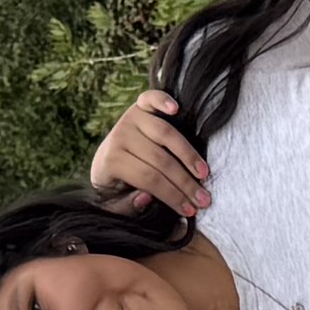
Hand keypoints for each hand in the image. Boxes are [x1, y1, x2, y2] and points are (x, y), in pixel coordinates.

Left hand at [88, 89, 210, 214]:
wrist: (105, 162)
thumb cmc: (117, 187)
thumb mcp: (116, 204)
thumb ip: (128, 205)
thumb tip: (147, 197)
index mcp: (111, 162)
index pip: (149, 179)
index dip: (172, 196)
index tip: (190, 211)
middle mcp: (119, 136)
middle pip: (160, 160)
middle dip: (185, 183)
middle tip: (204, 199)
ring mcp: (129, 119)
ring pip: (164, 134)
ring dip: (188, 154)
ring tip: (204, 173)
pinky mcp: (138, 106)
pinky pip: (150, 99)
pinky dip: (163, 100)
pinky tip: (176, 109)